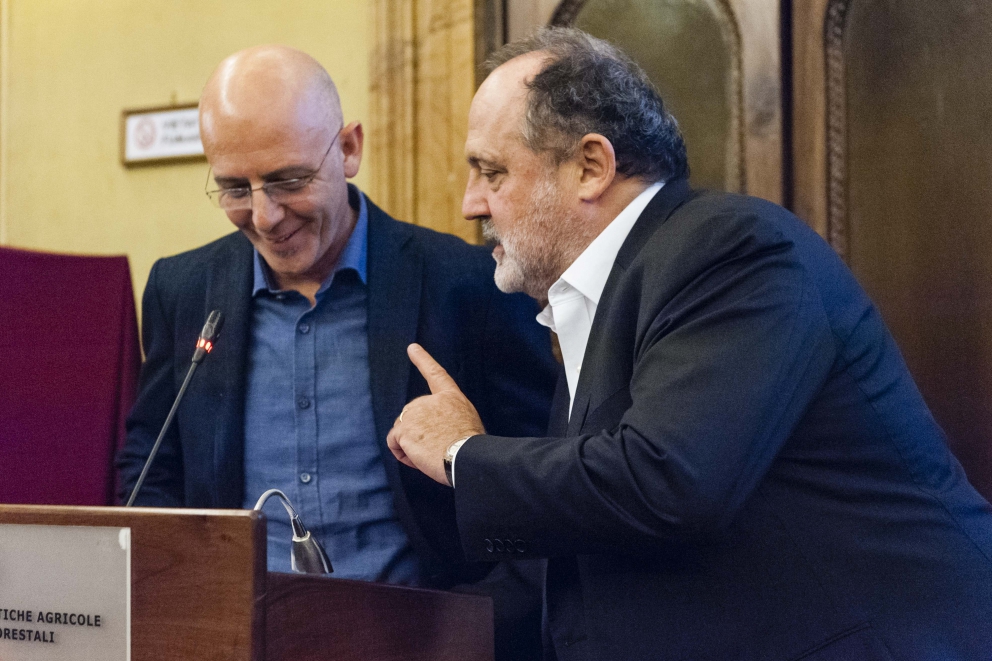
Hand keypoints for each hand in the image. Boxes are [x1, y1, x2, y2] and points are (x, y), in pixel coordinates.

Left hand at [386, 343, 485, 484]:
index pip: (436, 374)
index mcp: (450, 397)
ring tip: (432, 454)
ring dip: (411, 447)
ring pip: (402, 431)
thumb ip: (446, 417)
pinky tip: (418, 458)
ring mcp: (415, 412)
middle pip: (411, 415)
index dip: (423, 360)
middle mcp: (430, 400)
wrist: (466, 456)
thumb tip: (431, 432)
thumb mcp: (465, 422)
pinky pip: (394, 443)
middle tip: (437, 448)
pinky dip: (402, 454)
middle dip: (417, 434)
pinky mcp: (403, 428)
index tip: (412, 348)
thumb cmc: (470, 447)